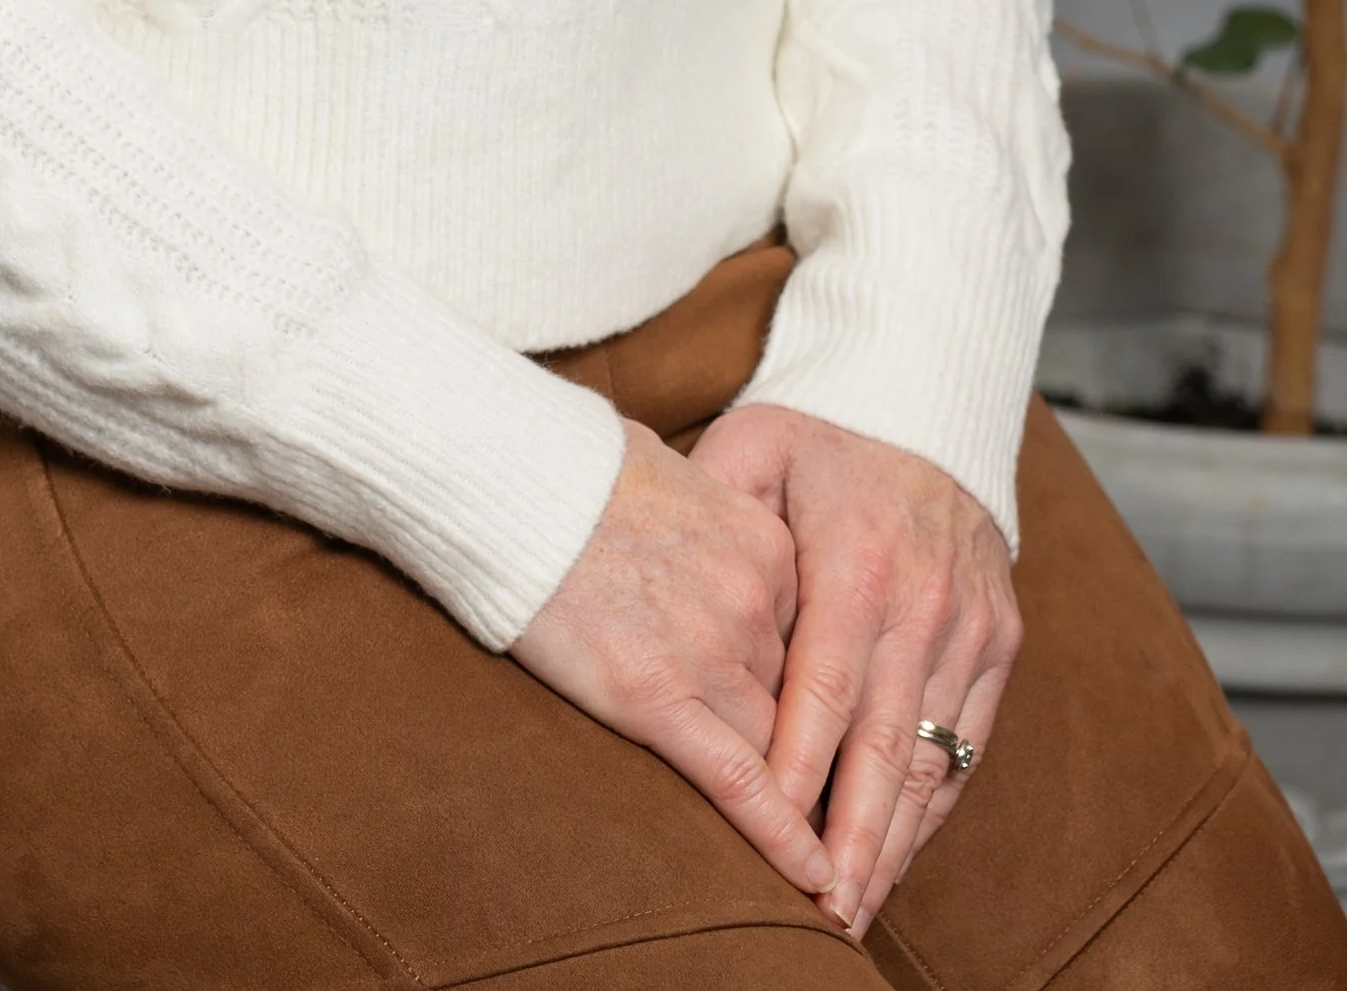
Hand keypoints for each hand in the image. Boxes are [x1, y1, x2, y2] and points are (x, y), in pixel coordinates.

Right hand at [508, 417, 832, 904]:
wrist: (512, 477)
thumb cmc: (576, 469)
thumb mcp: (677, 477)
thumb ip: (715, 524)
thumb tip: (705, 537)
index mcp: (767, 546)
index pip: (816, 647)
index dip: (817, 700)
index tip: (828, 737)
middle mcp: (754, 600)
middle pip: (802, 704)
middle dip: (813, 757)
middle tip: (835, 810)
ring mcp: (709, 648)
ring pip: (779, 749)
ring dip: (800, 802)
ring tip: (829, 861)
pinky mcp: (654, 695)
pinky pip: (737, 781)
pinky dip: (779, 837)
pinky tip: (808, 877)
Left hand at [690, 400, 1019, 942]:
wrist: (927, 405)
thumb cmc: (817, 435)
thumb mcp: (753, 445)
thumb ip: (712, 508)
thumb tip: (677, 580)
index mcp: (858, 561)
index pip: (826, 691)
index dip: (801, 774)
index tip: (775, 841)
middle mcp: (925, 602)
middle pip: (885, 747)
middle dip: (853, 840)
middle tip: (824, 912)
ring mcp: (971, 626)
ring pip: (932, 758)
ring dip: (894, 841)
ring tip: (855, 906)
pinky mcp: (1000, 641)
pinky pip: (968, 743)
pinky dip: (934, 806)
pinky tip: (899, 851)